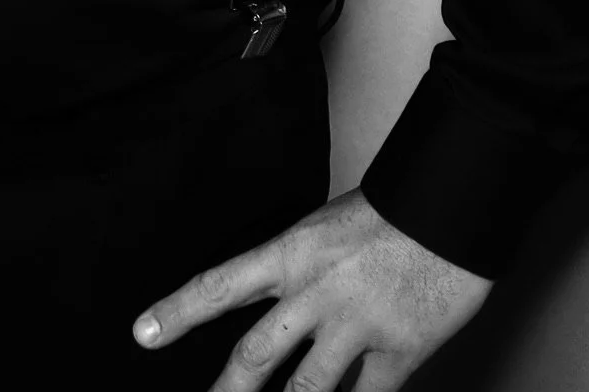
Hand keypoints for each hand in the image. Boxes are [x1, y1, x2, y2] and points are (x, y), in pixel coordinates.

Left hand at [133, 189, 490, 391]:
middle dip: (228, 390)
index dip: (177, 312)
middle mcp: (313, 293)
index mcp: (288, 255)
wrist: (445, 213)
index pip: (218, 285)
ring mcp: (355, 325)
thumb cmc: (383, 217)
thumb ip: (294, 273)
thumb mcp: (320, 231)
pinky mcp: (400, 352)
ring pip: (307, 389)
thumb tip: (278, 313)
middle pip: (256, 354)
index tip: (142, 334)